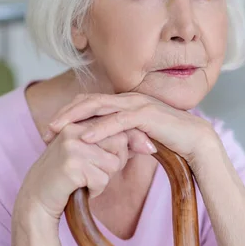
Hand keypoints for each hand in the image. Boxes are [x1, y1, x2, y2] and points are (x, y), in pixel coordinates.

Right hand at [16, 119, 155, 221]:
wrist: (37, 197)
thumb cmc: (66, 175)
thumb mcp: (88, 154)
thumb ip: (111, 144)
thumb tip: (146, 143)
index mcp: (77, 122)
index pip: (116, 124)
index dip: (134, 138)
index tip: (149, 148)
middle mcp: (74, 129)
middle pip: (119, 142)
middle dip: (117, 162)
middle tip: (97, 173)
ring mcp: (72, 146)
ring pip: (113, 163)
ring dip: (105, 178)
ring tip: (86, 180)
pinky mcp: (72, 165)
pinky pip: (102, 179)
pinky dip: (96, 190)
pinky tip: (80, 189)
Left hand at [43, 92, 218, 165]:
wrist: (197, 141)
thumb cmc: (170, 139)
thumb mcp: (139, 137)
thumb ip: (122, 137)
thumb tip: (105, 147)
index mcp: (126, 101)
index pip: (92, 102)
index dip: (71, 113)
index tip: (53, 129)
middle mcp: (129, 98)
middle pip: (90, 100)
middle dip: (66, 113)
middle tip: (47, 128)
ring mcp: (138, 104)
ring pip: (99, 106)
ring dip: (75, 118)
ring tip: (57, 129)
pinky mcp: (146, 115)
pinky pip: (117, 121)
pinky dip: (99, 128)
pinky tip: (83, 137)